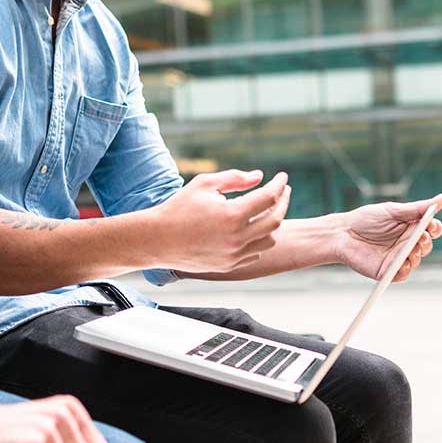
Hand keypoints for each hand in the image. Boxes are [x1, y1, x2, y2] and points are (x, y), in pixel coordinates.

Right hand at [154, 170, 290, 273]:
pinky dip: (259, 240)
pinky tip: (253, 228)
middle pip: (275, 220)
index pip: (268, 198)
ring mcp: (234, 254)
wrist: (158, 240)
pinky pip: (255, 253)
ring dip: (272, 223)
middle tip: (283, 191)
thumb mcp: (205, 184)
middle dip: (283, 202)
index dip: (279, 185)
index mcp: (232, 215)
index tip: (283, 177)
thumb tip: (259, 176)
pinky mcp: (229, 265)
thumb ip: (234, 178)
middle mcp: (237, 238)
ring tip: (267, 209)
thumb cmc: (179, 207)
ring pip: (268, 240)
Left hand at [335, 195, 441, 281]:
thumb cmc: (366, 219)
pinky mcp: (388, 270)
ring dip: (416, 255)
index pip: (430, 229)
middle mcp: (406, 243)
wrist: (343, 234)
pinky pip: (402, 274)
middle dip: (426, 242)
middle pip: (426, 245)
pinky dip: (405, 270)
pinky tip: (403, 264)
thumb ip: (417, 208)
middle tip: (421, 237)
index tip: (432, 225)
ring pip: (416, 260)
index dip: (435, 228)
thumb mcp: (393, 211)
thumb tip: (441, 199)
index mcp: (410, 227)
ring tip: (410, 249)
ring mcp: (398, 257)